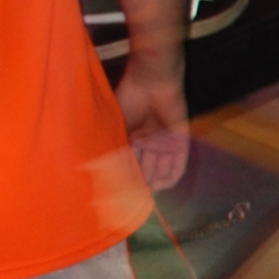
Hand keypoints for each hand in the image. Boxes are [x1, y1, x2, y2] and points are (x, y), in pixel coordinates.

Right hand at [114, 55, 190, 188]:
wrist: (151, 81)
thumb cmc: (129, 99)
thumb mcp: (118, 126)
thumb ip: (114, 147)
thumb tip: (97, 170)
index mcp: (134, 137)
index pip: (131, 162)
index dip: (126, 176)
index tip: (119, 192)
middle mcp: (150, 141)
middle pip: (147, 167)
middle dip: (141, 182)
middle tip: (133, 197)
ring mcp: (166, 141)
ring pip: (162, 167)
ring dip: (155, 181)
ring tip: (147, 194)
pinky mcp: (181, 139)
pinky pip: (179, 162)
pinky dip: (172, 174)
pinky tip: (164, 186)